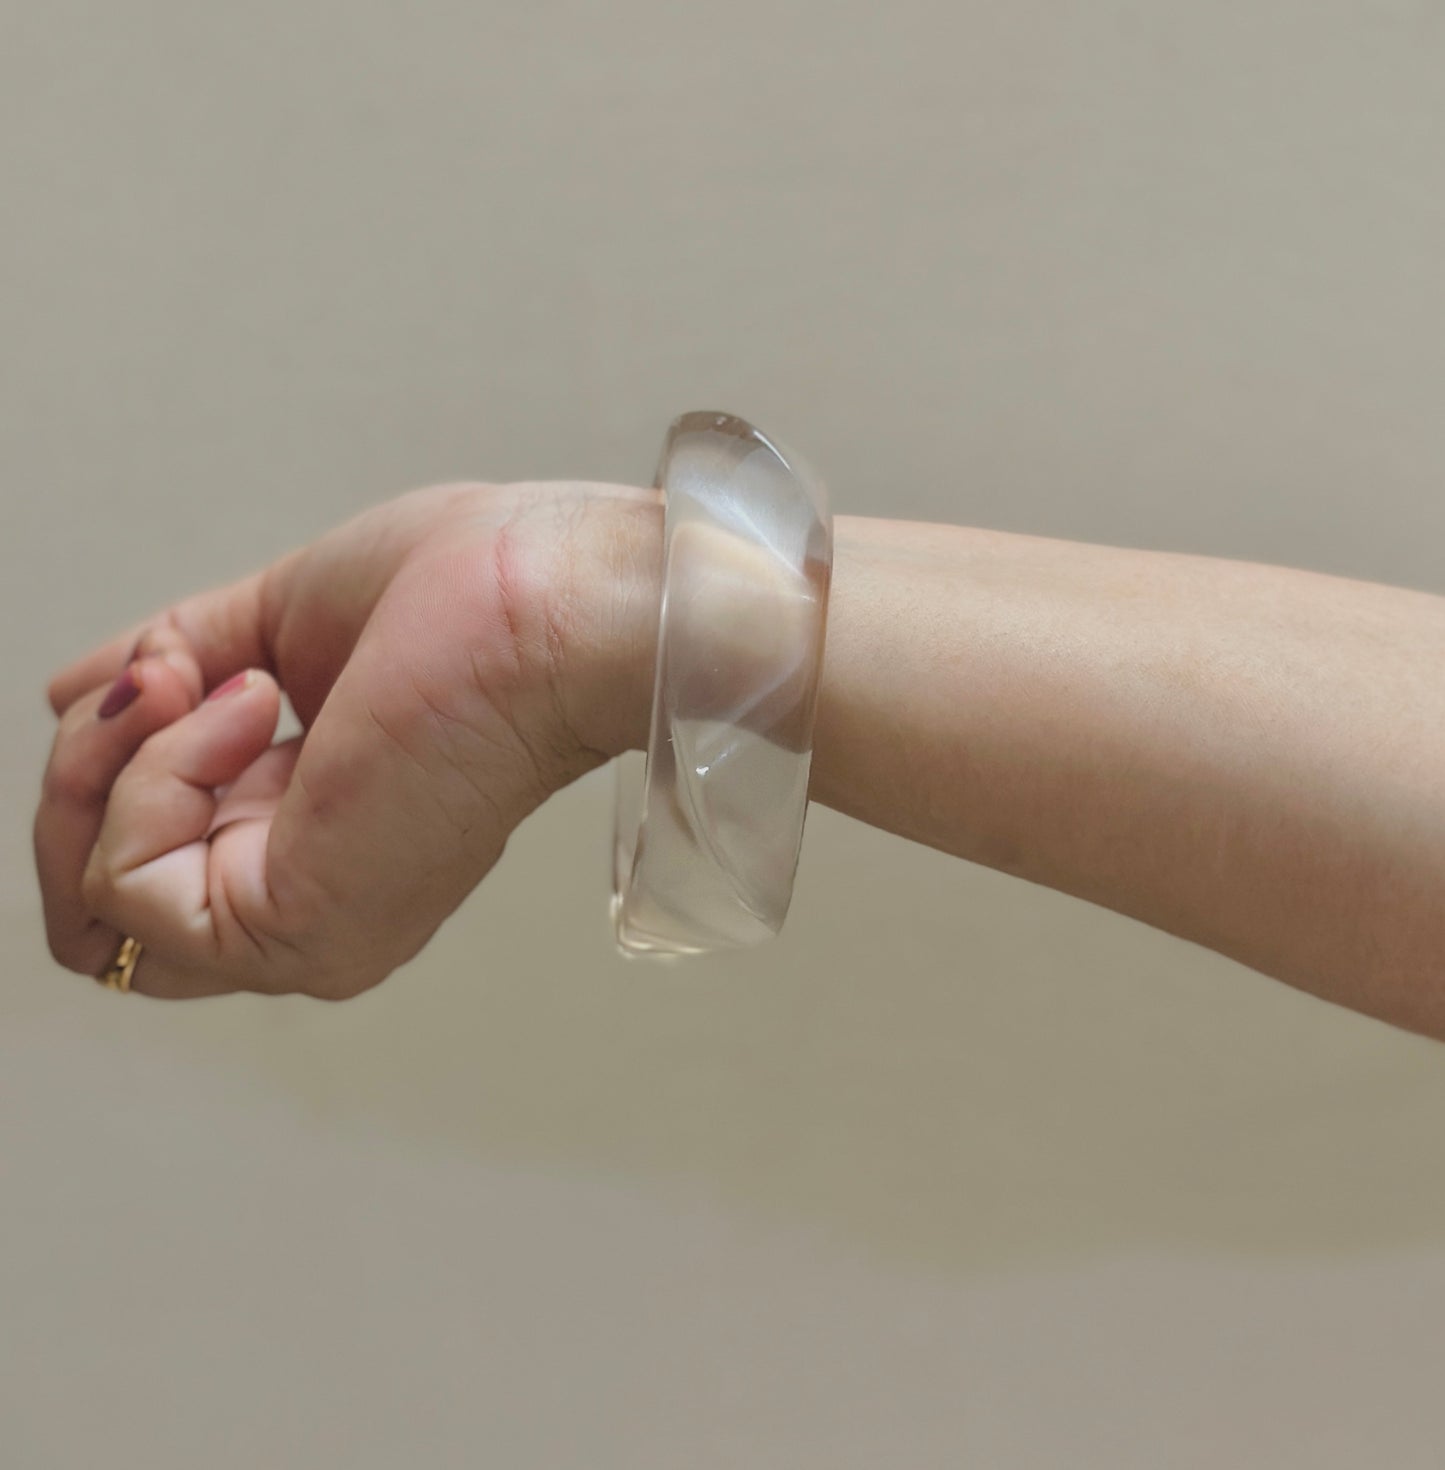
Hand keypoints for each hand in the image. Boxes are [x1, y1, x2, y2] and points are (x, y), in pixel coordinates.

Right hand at [35, 481, 660, 998]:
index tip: (162, 666)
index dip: (111, 764)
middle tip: (156, 673)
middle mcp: (305, 907)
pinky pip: (130, 884)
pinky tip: (251, 709)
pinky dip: (158, 773)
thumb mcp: (275, 626)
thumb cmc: (467, 597)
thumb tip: (72, 695)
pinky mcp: (293, 926)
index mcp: (309, 842)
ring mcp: (301, 931)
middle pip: (94, 914)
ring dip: (112, 762)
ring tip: (212, 680)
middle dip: (81, 773)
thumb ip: (172, 671)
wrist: (542, 602)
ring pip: (93, 907)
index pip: (139, 870)